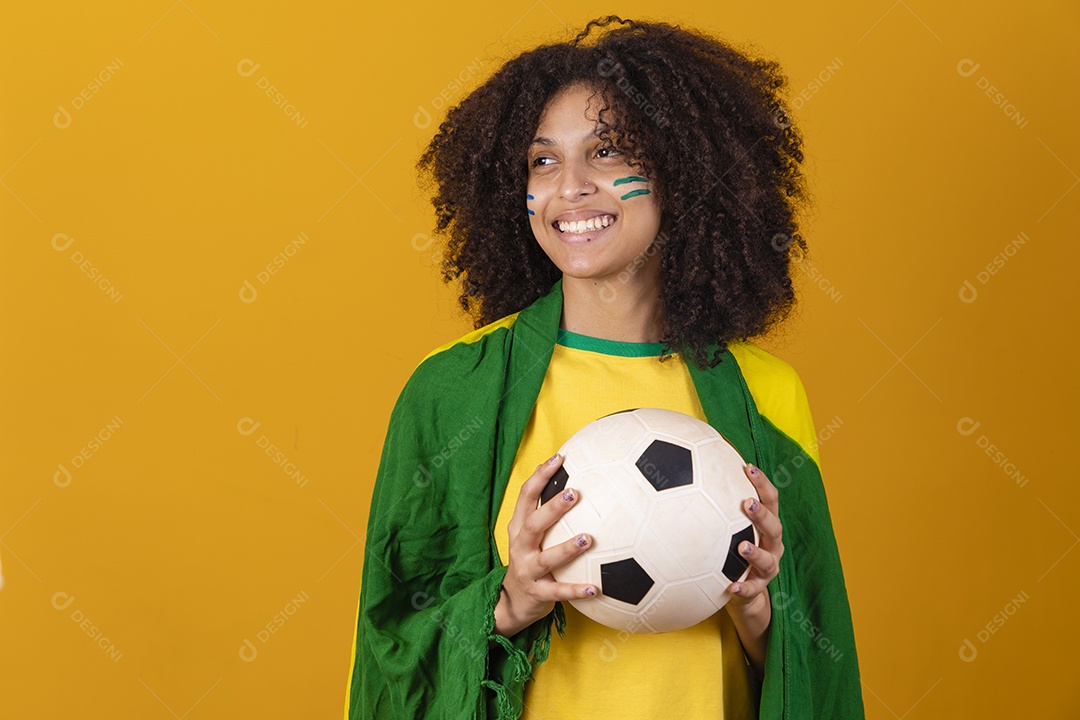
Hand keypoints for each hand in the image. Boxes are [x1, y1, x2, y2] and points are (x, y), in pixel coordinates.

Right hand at [494, 453, 598, 637]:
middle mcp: (520, 547)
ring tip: (588, 539)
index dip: (540, 476)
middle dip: (552, 508)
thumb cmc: (530, 560)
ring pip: (546, 558)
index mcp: (519, 528)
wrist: (512, 603)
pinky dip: (576, 591)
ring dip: (567, 548)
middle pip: (533, 523)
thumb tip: (580, 478)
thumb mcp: (532, 535)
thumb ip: (547, 512)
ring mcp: (528, 571)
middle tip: (574, 494)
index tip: (559, 458)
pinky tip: (596, 589)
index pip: (525, 496)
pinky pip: (559, 592)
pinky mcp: (538, 593)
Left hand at [726, 462, 783, 613]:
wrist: (743, 589)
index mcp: (766, 525)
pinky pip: (752, 590)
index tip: (748, 468)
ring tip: (742, 546)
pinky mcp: (758, 589)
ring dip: (756, 553)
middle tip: (747, 503)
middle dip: (762, 514)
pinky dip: (743, 588)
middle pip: (774, 527)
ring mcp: (768, 568)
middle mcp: (772, 545)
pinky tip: (731, 586)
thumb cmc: (731, 549)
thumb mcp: (729, 526)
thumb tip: (688, 470)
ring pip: (768, 560)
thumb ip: (716, 503)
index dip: (762, 484)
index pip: (770, 501)